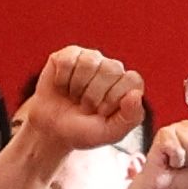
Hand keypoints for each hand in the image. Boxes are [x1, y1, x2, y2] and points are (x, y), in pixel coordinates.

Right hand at [20, 44, 152, 157]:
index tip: (102, 113)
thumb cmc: (83, 131)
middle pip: (111, 69)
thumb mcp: (110, 133)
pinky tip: (62, 87)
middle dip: (93, 95)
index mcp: (128, 85)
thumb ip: (130, 118)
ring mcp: (91, 58)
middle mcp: (113, 68)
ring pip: (89, 63)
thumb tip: (136, 94)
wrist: (51, 130)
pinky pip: (68, 61)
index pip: (132, 80)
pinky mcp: (69, 55)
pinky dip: (61, 80)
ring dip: (77, 87)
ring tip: (74, 97)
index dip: (114, 98)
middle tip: (85, 108)